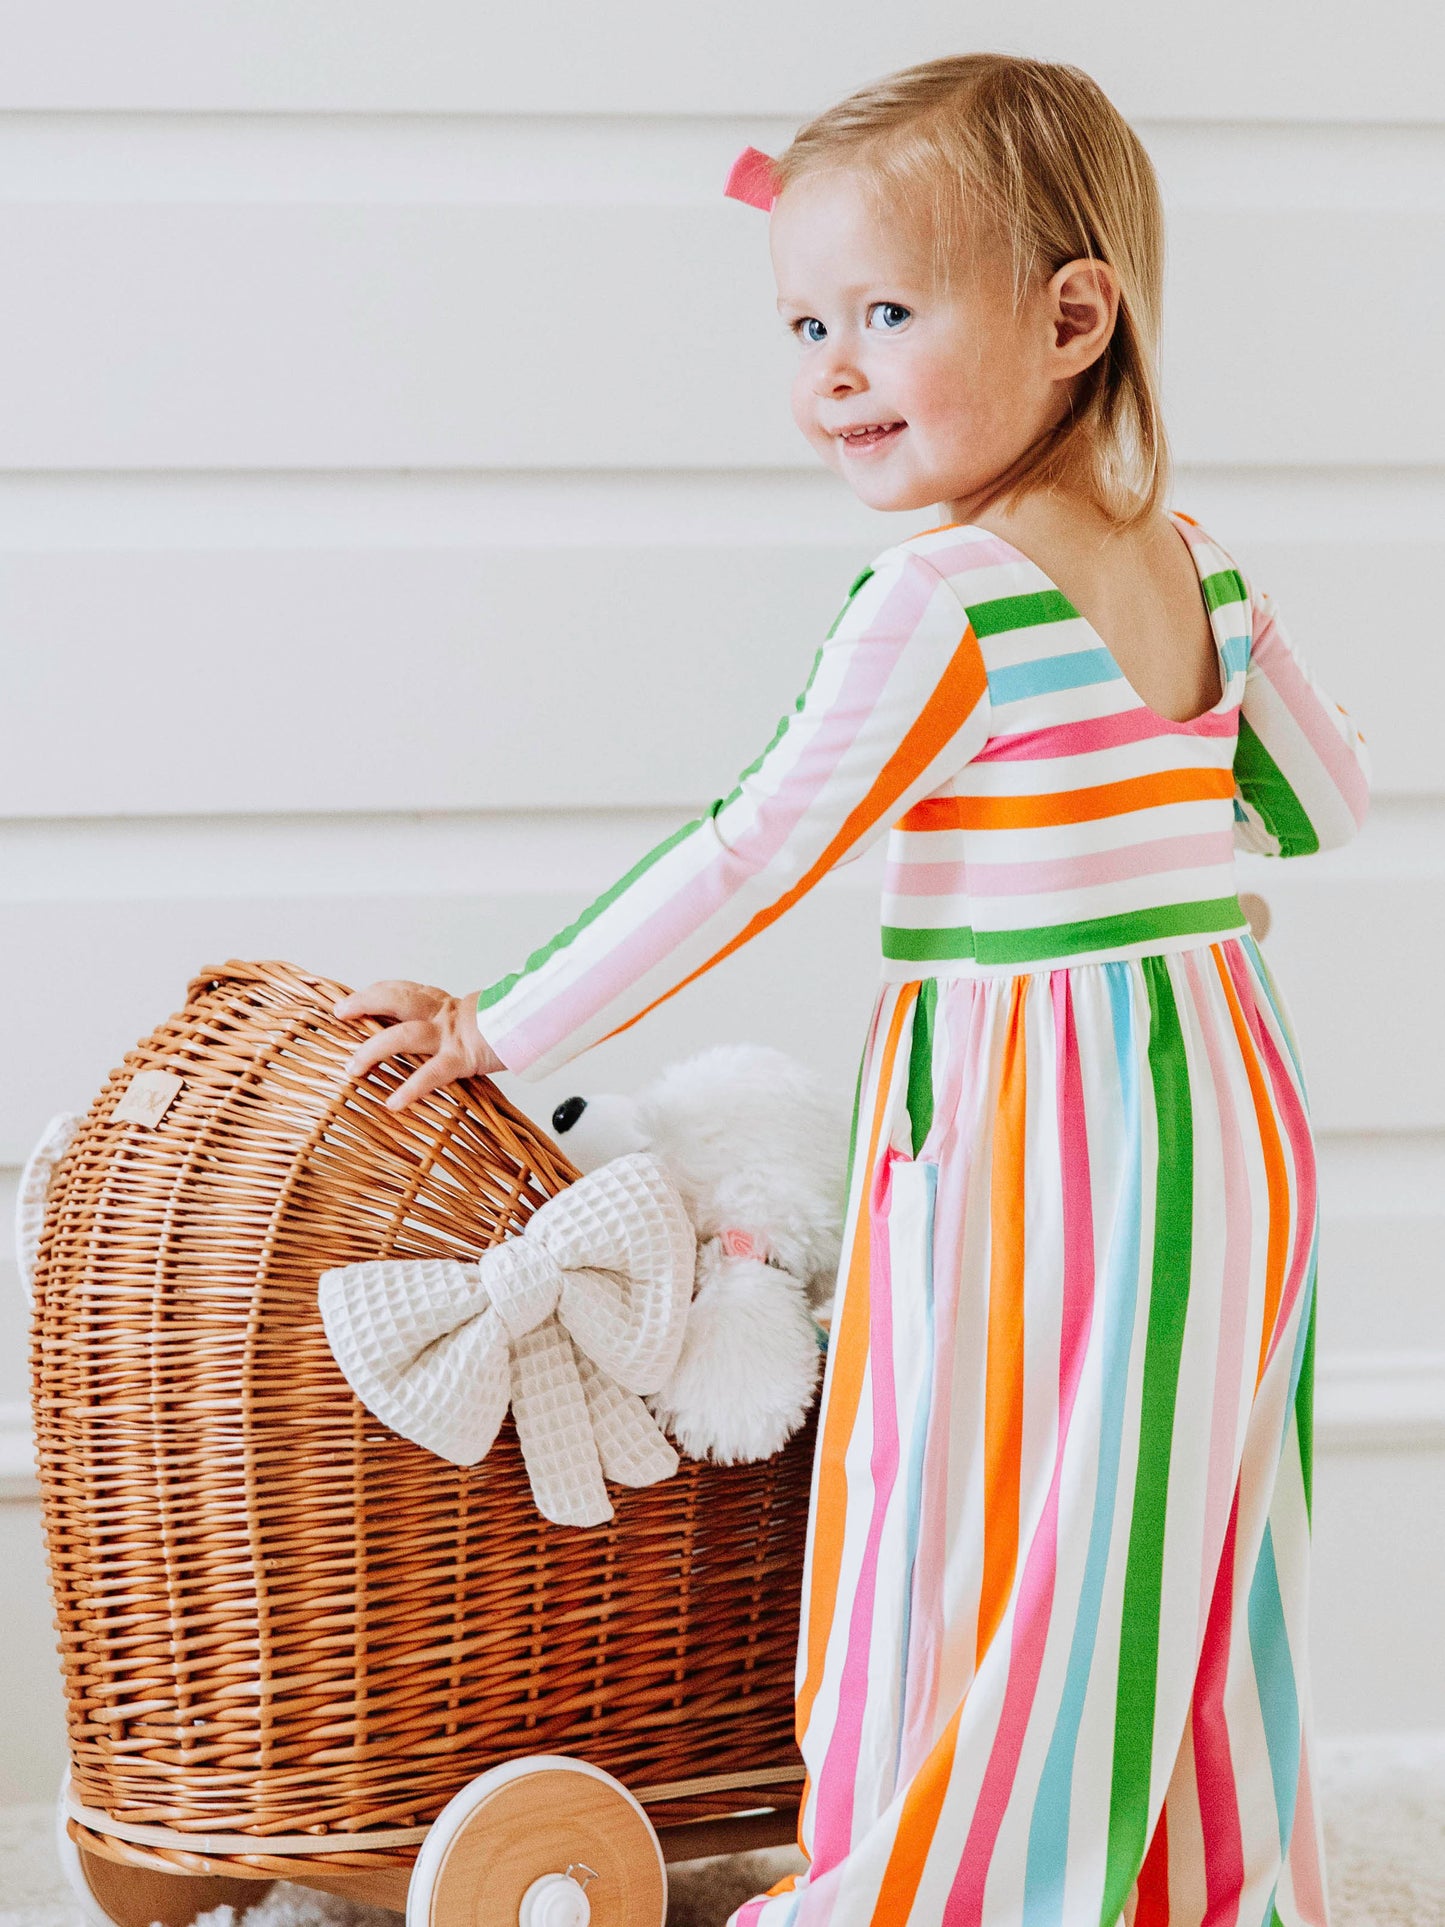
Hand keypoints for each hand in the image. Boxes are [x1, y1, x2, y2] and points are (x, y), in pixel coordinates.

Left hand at [332, 980, 503, 1112]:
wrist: (533, 1027)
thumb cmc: (501, 1029)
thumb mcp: (465, 1020)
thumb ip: (439, 1024)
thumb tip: (407, 1035)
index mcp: (440, 1002)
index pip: (399, 990)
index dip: (370, 994)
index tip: (345, 1004)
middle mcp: (441, 1013)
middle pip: (395, 998)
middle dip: (364, 1004)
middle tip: (341, 1014)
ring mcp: (450, 1035)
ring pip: (403, 1036)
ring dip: (373, 1051)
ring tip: (352, 1068)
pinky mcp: (462, 1058)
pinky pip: (431, 1074)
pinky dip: (411, 1088)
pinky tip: (394, 1103)